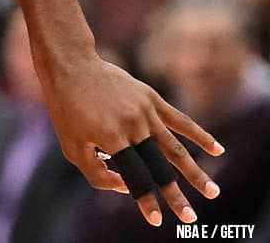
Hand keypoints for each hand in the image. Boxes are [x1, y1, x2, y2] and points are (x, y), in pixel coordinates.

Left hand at [38, 51, 222, 226]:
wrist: (72, 65)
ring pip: (174, 148)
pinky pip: (180, 120)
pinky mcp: (151, 98)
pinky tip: (218, 150)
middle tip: (190, 218)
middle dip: (175, 194)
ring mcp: (145, 111)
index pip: (135, 176)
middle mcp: (132, 126)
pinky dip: (200, 135)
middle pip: (160, 166)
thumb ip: (96, 172)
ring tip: (212, 193)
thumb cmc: (67, 109)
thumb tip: (125, 188)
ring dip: (194, 172)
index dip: (146, 200)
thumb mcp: (71, 146)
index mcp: (111, 138)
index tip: (158, 220)